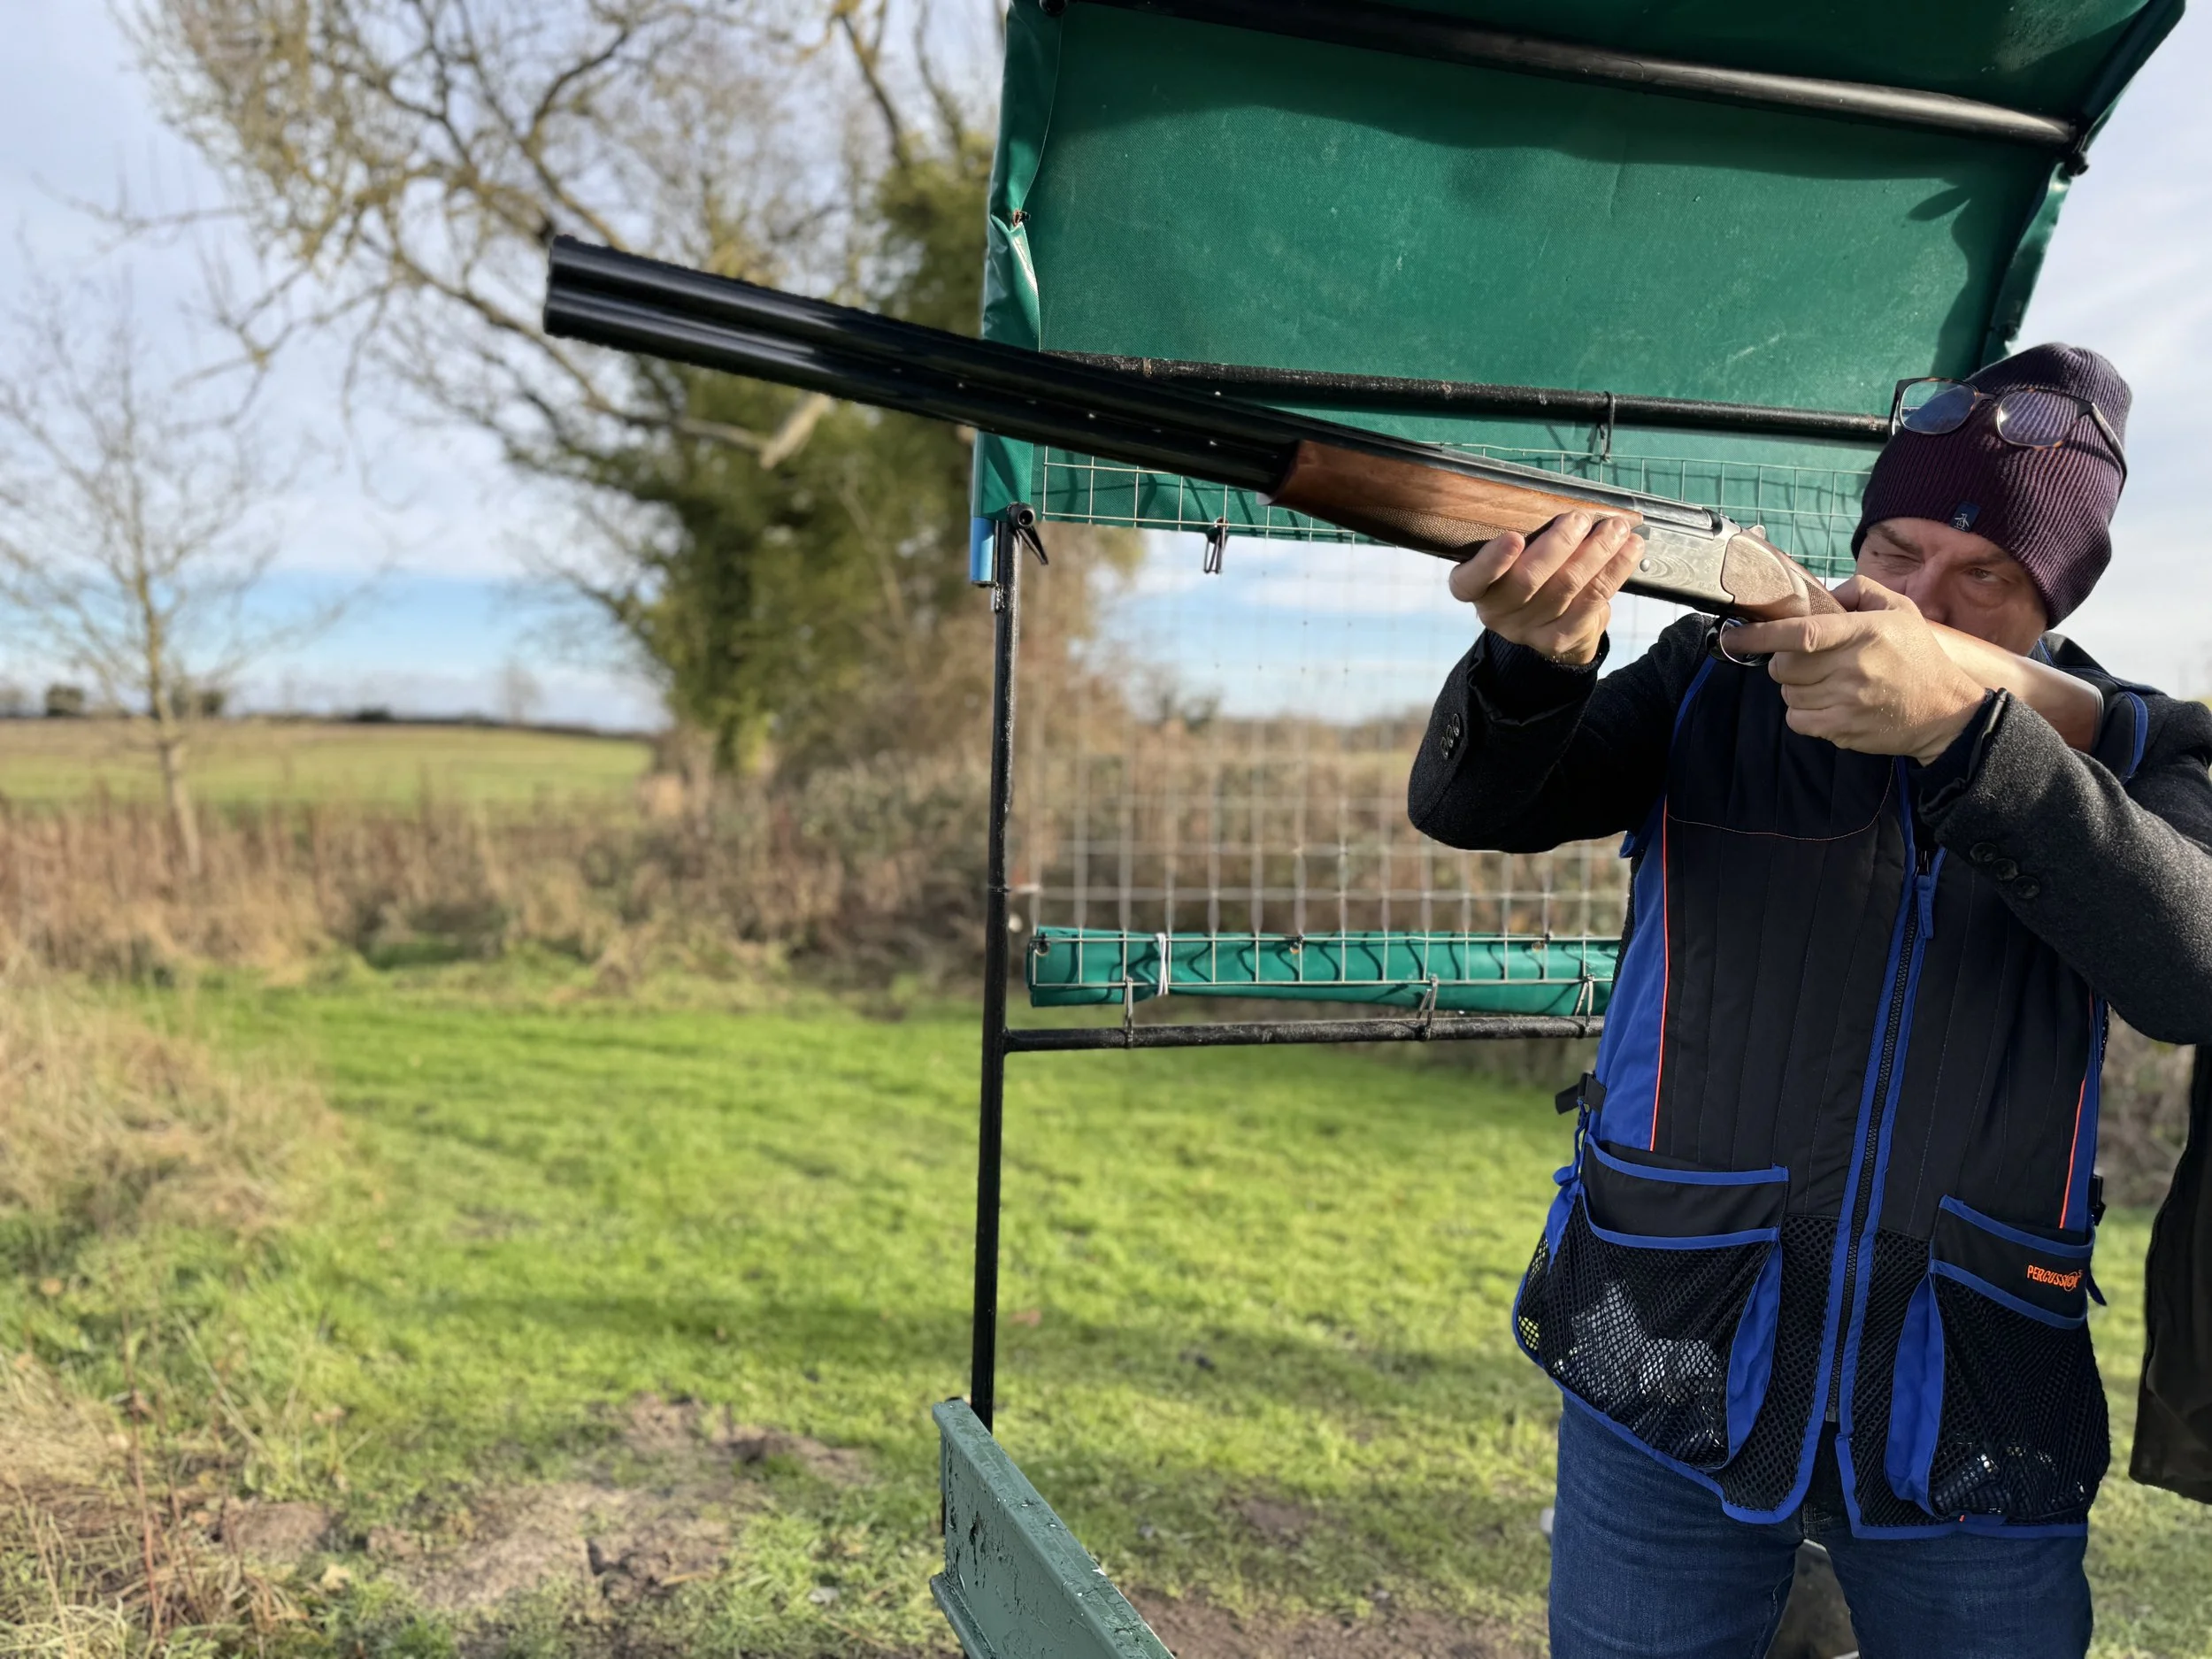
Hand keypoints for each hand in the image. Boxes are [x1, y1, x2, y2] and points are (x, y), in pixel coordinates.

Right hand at [1447, 511, 1644, 665]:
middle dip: (1560, 544)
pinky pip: (1592, 601)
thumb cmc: (1531, 571)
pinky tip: (1630, 549)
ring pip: (1566, 586)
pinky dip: (1615, 571)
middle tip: (1580, 518)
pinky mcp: (1558, 638)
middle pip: (1528, 579)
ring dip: (1596, 551)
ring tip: (1616, 527)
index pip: (1470, 581)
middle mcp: (1496, 613)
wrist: (1548, 624)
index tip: (1514, 537)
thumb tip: (1563, 499)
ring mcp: (1527, 629)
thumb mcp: (1515, 556)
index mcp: (1476, 588)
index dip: (1490, 561)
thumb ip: (1527, 536)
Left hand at [1725, 577, 1988, 762]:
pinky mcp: (1842, 730)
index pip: (1801, 633)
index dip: (1761, 635)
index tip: (1735, 635)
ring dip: (1796, 687)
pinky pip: (1796, 721)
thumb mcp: (1900, 610)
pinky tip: (1825, 703)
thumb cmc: (1918, 656)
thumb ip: (1859, 590)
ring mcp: (1846, 703)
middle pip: (1784, 666)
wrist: (1946, 712)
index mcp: (1864, 633)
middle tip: (1806, 660)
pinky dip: (1801, 712)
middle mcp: (1853, 668)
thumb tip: (1820, 594)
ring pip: (1788, 694)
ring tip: (1825, 682)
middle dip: (1784, 661)